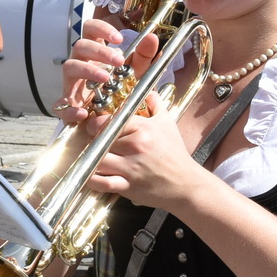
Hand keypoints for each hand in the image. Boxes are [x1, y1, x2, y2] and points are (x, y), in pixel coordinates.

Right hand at [54, 17, 155, 123]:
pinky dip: (70, 109)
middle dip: (100, 50)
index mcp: (95, 53)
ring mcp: (71, 84)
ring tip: (105, 78)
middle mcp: (81, 64)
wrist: (112, 124)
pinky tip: (84, 112)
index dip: (101, 28)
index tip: (119, 39)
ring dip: (87, 70)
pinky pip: (60, 105)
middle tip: (119, 61)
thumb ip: (143, 57)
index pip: (91, 30)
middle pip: (80, 45)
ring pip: (69, 67)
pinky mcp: (67, 107)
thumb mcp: (135, 74)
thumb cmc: (120, 92)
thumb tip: (152, 37)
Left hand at [82, 91, 207, 208]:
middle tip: (94, 143)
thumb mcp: (168, 123)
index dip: (97, 124)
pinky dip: (92, 180)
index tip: (95, 127)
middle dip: (94, 141)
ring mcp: (130, 167)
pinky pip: (101, 183)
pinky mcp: (127, 186)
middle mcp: (135, 146)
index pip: (109, 121)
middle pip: (100, 140)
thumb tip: (148, 90)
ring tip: (94, 157)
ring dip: (92, 158)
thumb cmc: (175, 153)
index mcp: (143, 129)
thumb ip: (156, 104)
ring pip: (97, 159)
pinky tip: (92, 175)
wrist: (185, 184)